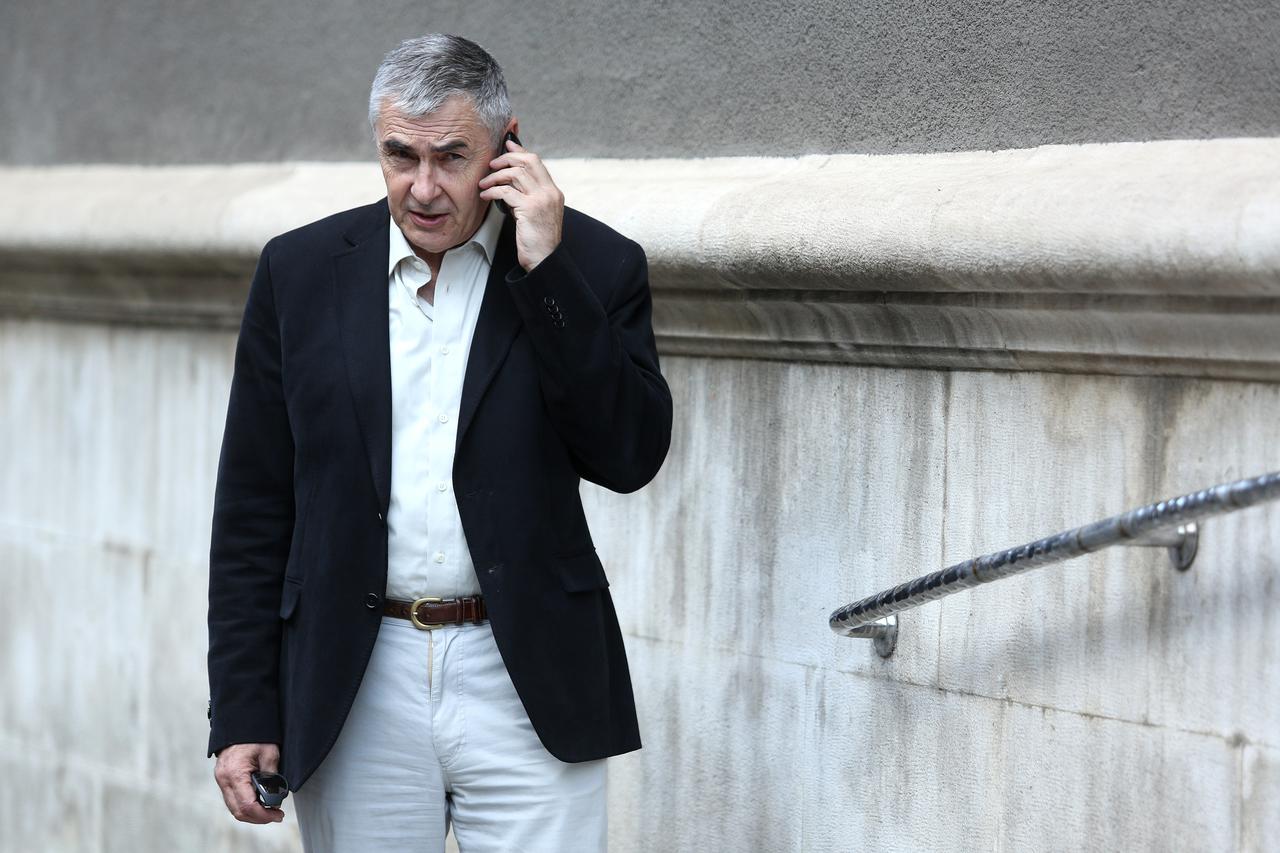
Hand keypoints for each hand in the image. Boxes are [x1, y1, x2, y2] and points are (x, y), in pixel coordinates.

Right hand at [214, 742, 284, 823]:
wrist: (239, 725)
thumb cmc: (255, 736)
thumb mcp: (270, 753)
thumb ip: (272, 776)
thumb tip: (276, 797)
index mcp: (235, 774)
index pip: (247, 805)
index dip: (263, 815)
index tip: (277, 815)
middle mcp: (224, 780)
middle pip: (238, 811)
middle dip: (258, 818)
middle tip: (275, 816)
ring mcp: (221, 781)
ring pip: (234, 808)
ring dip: (251, 814)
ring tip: (269, 811)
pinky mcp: (222, 780)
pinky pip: (232, 799)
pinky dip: (245, 805)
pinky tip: (258, 803)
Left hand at [479, 138, 563, 271]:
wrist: (544, 259)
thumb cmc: (537, 240)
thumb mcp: (535, 213)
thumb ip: (527, 196)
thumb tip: (509, 182)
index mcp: (552, 192)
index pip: (536, 162)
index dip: (520, 150)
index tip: (508, 144)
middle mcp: (549, 192)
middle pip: (528, 160)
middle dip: (507, 158)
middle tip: (492, 164)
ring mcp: (541, 199)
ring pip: (516, 173)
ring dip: (495, 176)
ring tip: (484, 183)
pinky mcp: (530, 209)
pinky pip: (506, 191)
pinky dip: (492, 191)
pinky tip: (485, 196)